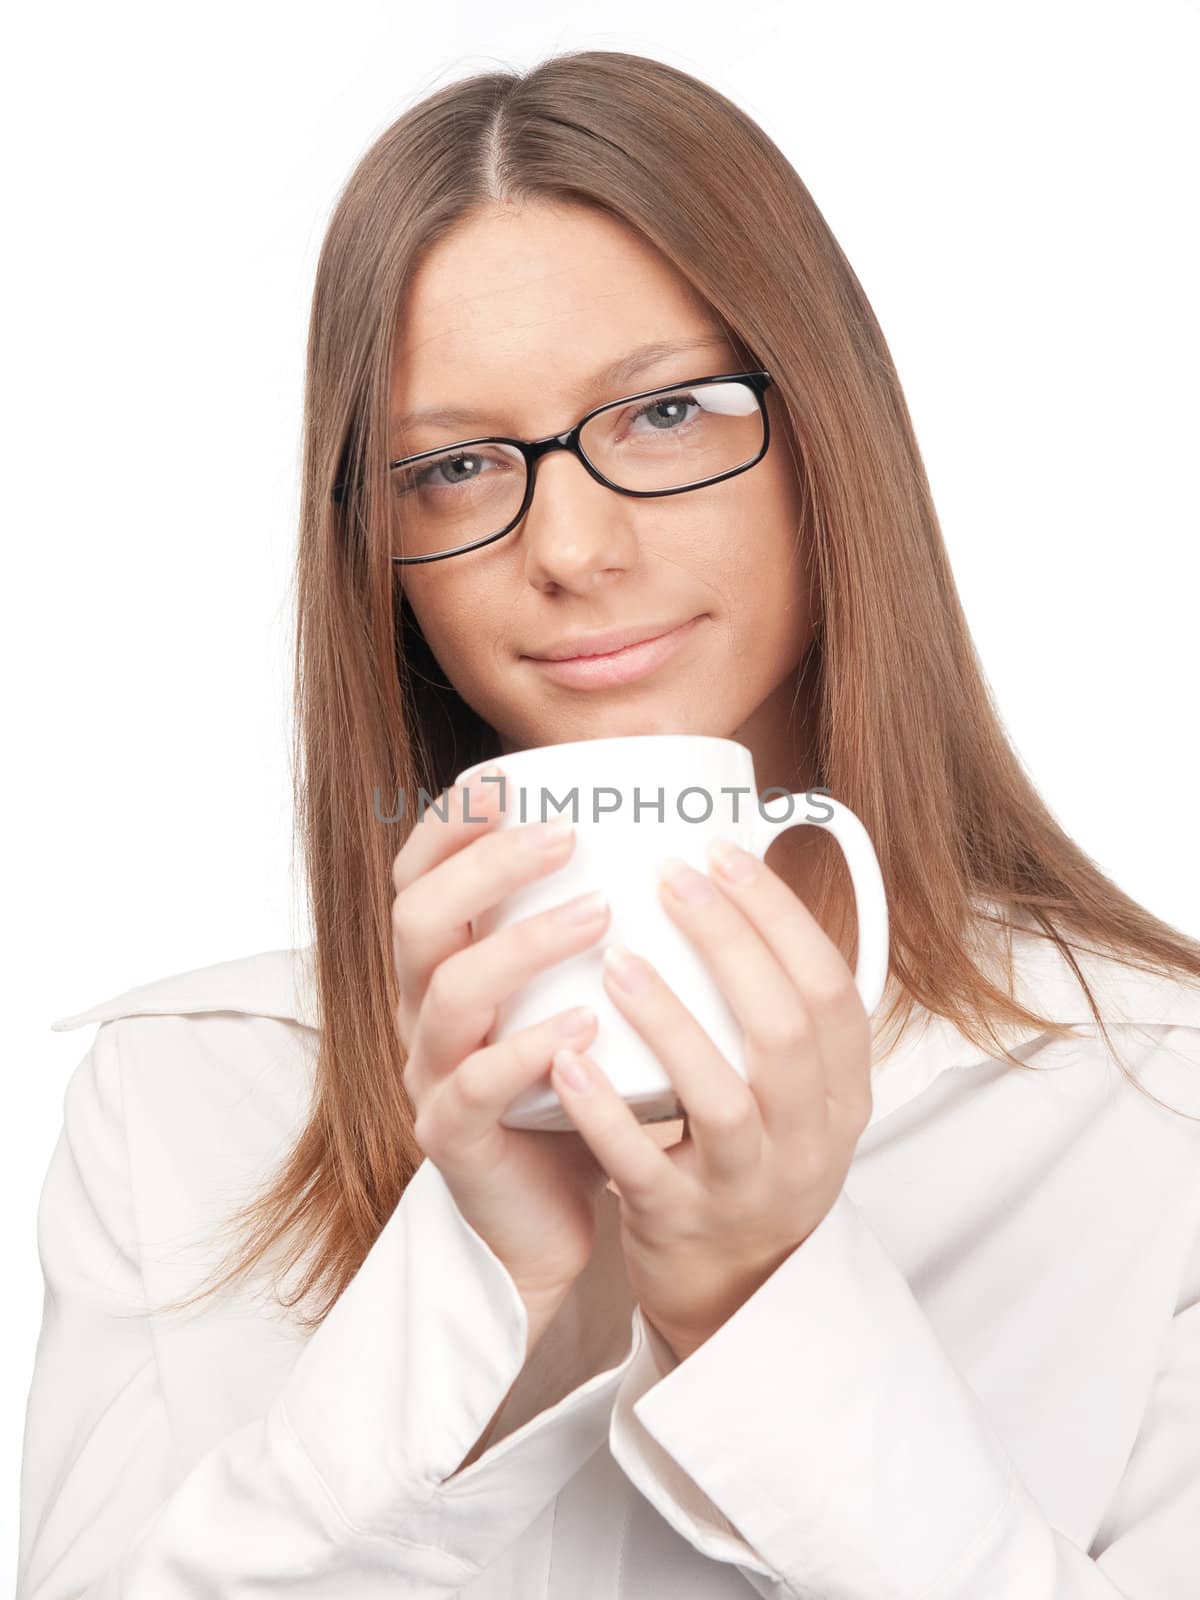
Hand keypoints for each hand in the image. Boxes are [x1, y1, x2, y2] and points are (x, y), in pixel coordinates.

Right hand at [391, 766, 612, 1320]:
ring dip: (523, 945)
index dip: (451, 824)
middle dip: (487, 865)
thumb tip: (709, 841)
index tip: (510, 782)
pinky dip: (528, 1052)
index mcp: (449, 963)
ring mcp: (432, 1073)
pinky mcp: (454, 1138)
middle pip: (419, 916)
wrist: (551, 1217)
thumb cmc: (580, 1088)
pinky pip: (475, 1088)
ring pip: (449, 993)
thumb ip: (611, 927)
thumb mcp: (584, 996)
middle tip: (566, 836)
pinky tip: (583, 1028)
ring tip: (600, 915)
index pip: (420, 874)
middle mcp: (425, 1008)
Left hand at [548, 837, 873, 1362]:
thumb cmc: (751, 1155)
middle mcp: (808, 1138)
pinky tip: (564, 1057)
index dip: (781, 916)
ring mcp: (745, 1186)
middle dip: (729, 944)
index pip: (832, 988)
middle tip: (669, 878)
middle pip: (784, 1030)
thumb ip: (776, 1003)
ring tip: (616, 959)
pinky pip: (641, 1165)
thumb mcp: (796, 1088)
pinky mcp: (680, 1223)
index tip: (723, 853)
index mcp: (842, 1091)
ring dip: (670, 1021)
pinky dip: (604, 1110)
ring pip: (721, 1098)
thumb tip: (737, 870)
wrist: (736, 1292)